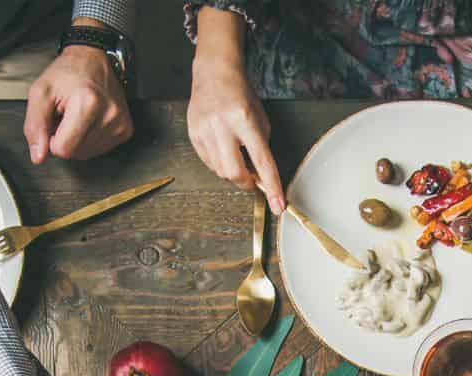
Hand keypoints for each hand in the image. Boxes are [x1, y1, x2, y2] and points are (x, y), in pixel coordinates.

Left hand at [24, 45, 131, 162]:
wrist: (92, 60)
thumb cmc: (68, 72)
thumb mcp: (41, 92)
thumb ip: (35, 126)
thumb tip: (38, 156)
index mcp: (88, 103)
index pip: (64, 150)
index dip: (52, 139)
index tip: (55, 121)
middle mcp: (108, 115)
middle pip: (76, 153)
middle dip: (66, 138)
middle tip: (66, 115)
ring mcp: (120, 124)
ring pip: (88, 154)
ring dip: (78, 139)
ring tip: (78, 116)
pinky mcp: (125, 129)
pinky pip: (100, 149)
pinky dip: (90, 138)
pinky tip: (90, 121)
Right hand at [186, 60, 282, 211]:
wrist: (214, 73)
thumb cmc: (240, 94)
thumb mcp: (260, 118)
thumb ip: (261, 148)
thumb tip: (261, 176)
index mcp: (243, 119)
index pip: (262, 161)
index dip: (271, 187)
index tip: (278, 206)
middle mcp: (221, 125)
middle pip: (235, 173)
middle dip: (246, 182)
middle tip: (252, 178)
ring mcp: (204, 130)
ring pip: (220, 171)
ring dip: (233, 172)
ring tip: (237, 154)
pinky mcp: (193, 134)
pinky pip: (209, 162)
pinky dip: (220, 163)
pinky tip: (223, 148)